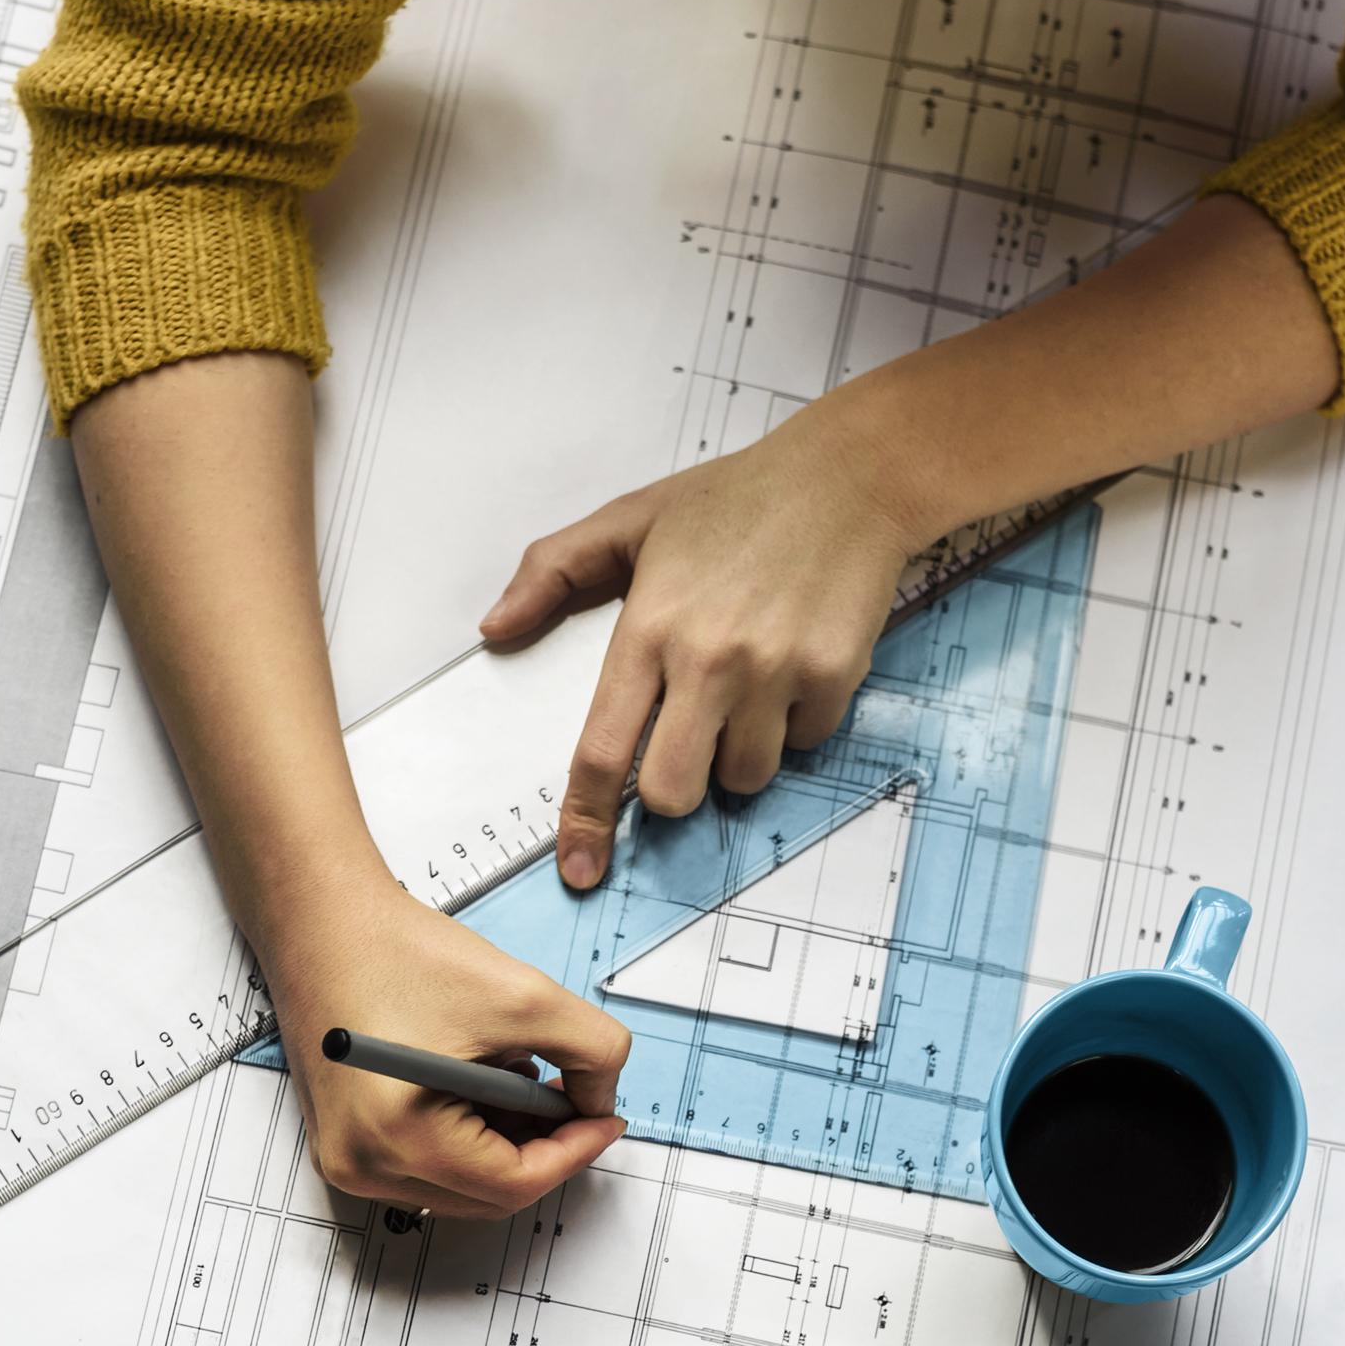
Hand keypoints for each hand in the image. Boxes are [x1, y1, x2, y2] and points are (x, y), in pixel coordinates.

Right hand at [259, 868, 631, 1220]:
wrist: (322, 920)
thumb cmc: (397, 951)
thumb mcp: (524, 996)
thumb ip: (592, 1052)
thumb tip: (602, 1098)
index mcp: (398, 1138)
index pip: (514, 1183)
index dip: (575, 1151)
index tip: (605, 1119)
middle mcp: (362, 1165)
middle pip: (488, 1194)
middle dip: (543, 1148)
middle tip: (574, 1099)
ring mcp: (346, 1158)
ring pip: (461, 1184)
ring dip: (507, 1143)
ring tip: (521, 1077)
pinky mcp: (344, 1142)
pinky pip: (426, 1163)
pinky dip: (469, 1135)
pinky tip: (483, 1081)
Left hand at [478, 416, 926, 889]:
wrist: (850, 477)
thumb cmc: (735, 500)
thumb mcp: (630, 519)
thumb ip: (552, 571)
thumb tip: (494, 628)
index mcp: (648, 627)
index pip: (602, 751)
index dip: (586, 821)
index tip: (581, 868)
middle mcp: (708, 659)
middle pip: (672, 793)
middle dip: (672, 790)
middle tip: (685, 743)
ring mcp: (774, 671)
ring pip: (743, 779)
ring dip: (738, 753)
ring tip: (746, 686)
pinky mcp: (833, 676)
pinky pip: (803, 745)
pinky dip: (794, 724)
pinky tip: (792, 664)